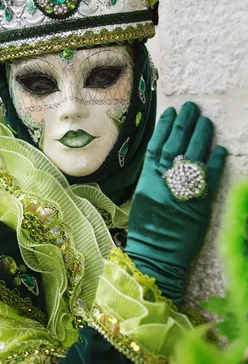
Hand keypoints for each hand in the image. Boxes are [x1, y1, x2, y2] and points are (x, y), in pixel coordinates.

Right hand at [125, 102, 226, 304]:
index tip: (171, 112)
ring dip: (200, 136)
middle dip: (184, 123)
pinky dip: (215, 162)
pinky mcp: (199, 204)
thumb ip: (152, 178)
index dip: (164, 127)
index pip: (156, 145)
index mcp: (147, 178)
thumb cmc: (147, 230)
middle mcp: (163, 180)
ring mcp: (181, 190)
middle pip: (175, 145)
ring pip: (192, 155)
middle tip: (192, 107)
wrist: (155, 256)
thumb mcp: (143, 199)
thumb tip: (162, 160)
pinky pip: (209, 178)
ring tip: (206, 121)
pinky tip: (220, 149)